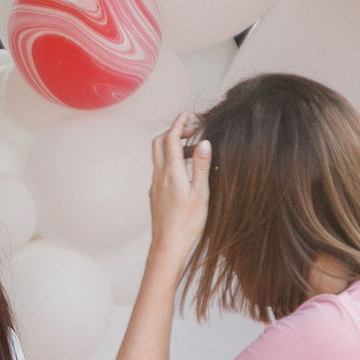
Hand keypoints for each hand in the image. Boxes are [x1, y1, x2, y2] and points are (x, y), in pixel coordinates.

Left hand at [148, 112, 211, 266]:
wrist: (167, 246)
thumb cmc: (188, 223)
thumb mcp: (201, 194)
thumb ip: (201, 166)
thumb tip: (204, 142)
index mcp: (171, 172)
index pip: (171, 139)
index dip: (178, 123)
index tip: (187, 114)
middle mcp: (159, 176)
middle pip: (159, 143)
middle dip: (173, 131)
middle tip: (191, 130)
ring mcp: (155, 185)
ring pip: (159, 157)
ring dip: (173, 147)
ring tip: (194, 151)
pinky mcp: (155, 194)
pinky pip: (160, 169)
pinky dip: (171, 161)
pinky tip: (184, 171)